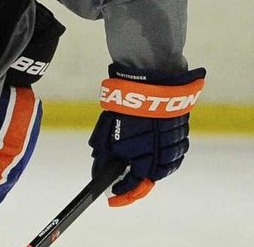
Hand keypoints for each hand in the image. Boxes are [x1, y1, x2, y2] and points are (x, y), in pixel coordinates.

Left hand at [88, 63, 205, 206]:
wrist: (151, 85)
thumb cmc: (126, 110)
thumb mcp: (108, 135)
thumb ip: (105, 156)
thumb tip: (99, 172)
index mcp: (145, 160)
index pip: (133, 185)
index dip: (121, 193)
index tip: (112, 197)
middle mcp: (163, 157)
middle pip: (151, 179)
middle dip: (137, 183)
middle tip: (124, 183)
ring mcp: (175, 144)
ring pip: (166, 166)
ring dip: (151, 169)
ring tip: (137, 167)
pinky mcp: (182, 132)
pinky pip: (174, 152)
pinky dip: (164, 155)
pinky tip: (153, 152)